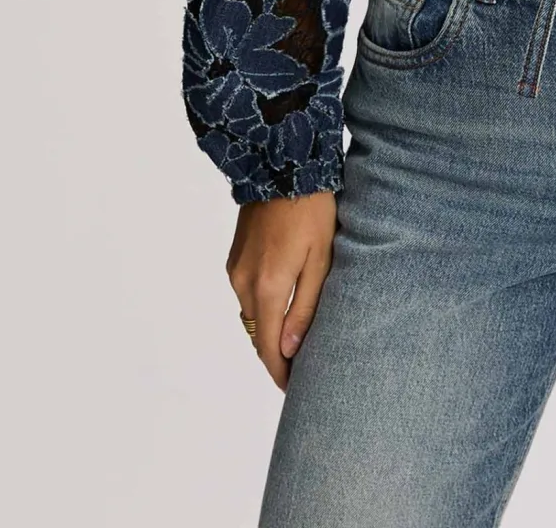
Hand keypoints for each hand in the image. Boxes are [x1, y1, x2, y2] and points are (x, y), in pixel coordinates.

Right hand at [226, 189, 337, 390]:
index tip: (295, 390)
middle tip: (300, 373)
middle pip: (257, 336)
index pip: (269, 348)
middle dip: (275, 357)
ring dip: (268, 332)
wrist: (282, 165)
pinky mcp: (234, 257)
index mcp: (268, 287)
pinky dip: (261, 309)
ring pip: (250, 316)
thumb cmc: (312, 210)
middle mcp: (244, 283)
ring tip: (294, 343)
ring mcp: (235, 270)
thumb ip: (306, 307)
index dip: (280, 374)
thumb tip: (289, 350)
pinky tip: (281, 308)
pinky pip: (246, 295)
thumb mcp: (321, 259)